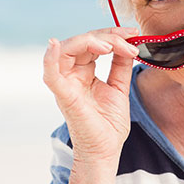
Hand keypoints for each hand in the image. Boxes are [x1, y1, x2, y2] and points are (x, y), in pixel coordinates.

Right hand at [43, 27, 139, 164]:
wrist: (106, 150)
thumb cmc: (109, 124)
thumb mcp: (120, 87)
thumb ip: (121, 65)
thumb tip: (127, 43)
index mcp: (84, 72)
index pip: (94, 43)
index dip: (113, 35)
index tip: (134, 34)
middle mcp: (72, 75)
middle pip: (82, 41)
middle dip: (108, 35)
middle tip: (130, 38)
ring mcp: (66, 83)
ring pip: (67, 49)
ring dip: (90, 40)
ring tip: (111, 45)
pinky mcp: (63, 95)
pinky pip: (50, 73)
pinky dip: (49, 57)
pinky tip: (54, 45)